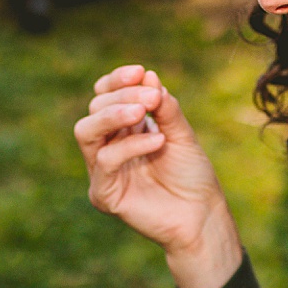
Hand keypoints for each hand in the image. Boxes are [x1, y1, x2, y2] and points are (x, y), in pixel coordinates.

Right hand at [73, 64, 241, 287]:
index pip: (104, 96)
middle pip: (94, 108)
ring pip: (85, 131)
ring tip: (142, 112)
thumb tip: (148, 77)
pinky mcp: (104, 194)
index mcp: (123, 128)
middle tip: (151, 98)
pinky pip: (105, 161)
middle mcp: (108, 146)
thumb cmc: (192, 175)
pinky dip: (130, 146)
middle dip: (121, 96)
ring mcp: (103, 171)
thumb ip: (164, 108)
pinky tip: (157, 141)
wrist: (202, 215)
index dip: (117, 81)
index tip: (140, 72)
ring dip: (112, 115)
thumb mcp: (181, 133)